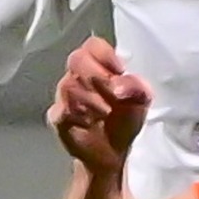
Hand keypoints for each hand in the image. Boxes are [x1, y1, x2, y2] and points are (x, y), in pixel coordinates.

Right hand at [47, 37, 151, 175]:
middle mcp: (78, 76)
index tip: (120, 70)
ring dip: (91, 100)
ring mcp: (65, 97)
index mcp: (99, 65)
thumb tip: (120, 86)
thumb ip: (136, 87)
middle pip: (76, 59)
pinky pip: (61, 111)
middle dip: (96, 75)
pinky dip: (78, 117)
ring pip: (68, 85)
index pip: (94, 45)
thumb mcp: (140, 101)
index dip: (105, 54)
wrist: (113, 152)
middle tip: (113, 94)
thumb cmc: (124, 119)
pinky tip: (90, 124)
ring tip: (106, 113)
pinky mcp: (58, 118)